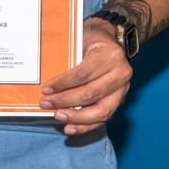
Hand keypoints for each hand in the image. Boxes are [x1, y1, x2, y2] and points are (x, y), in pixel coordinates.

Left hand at [41, 19, 132, 135]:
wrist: (112, 44)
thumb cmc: (93, 42)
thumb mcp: (81, 41)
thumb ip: (68, 57)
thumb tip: (46, 81)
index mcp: (111, 56)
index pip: (84, 74)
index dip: (63, 84)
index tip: (46, 89)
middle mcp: (121, 73)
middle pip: (91, 94)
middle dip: (65, 101)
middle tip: (46, 104)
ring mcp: (123, 89)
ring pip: (101, 111)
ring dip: (76, 117)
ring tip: (58, 117)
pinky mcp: (120, 101)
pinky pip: (103, 118)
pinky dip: (86, 126)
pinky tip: (70, 128)